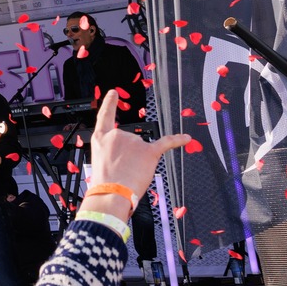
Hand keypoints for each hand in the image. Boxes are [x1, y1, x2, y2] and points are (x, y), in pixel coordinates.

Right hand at [83, 91, 188, 218]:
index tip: (114, 93)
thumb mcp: (100, 160)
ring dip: (140, 160)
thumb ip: (112, 152)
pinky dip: (177, 140)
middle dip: (129, 155)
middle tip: (122, 171)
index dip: (110, 103)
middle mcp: (118, 135)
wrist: (112, 192)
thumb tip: (129, 156)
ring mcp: (134, 142)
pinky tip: (186, 137)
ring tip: (131, 173)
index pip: (105, 115)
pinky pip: (165, 143)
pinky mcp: (149, 151)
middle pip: (130, 140)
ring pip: (143, 148)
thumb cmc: (105, 181)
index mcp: (101, 137)